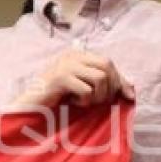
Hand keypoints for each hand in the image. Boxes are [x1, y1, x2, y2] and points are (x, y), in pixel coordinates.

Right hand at [12, 49, 134, 107]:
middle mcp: (71, 56)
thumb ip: (103, 84)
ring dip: (97, 96)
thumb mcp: (83, 88)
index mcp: (77, 55)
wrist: (29, 106)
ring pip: (100, 77)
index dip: (120, 80)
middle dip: (110, 87)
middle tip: (100, 102)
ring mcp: (65, 65)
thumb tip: (131, 89)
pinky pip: (86, 89)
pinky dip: (84, 101)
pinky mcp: (60, 78)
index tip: (127, 97)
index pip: (108, 62)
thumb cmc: (55, 99)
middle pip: (106, 66)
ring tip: (84, 102)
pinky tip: (72, 103)